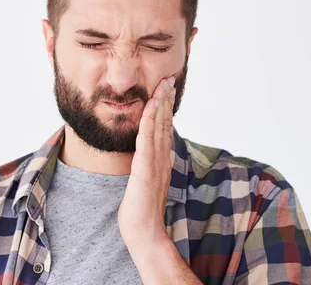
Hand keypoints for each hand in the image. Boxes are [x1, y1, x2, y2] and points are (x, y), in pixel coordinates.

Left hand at [118, 76, 175, 252]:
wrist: (144, 232)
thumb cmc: (141, 211)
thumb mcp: (146, 183)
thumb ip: (149, 168)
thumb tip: (145, 158)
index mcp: (162, 160)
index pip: (165, 128)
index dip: (166, 108)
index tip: (166, 90)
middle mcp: (162, 158)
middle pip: (166, 122)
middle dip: (166, 99)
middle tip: (169, 78)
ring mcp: (156, 162)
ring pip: (159, 126)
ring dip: (161, 103)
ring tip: (164, 83)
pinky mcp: (146, 167)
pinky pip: (147, 138)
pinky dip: (150, 120)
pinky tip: (150, 105)